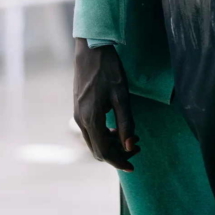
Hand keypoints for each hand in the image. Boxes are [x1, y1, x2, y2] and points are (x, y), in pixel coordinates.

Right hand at [73, 38, 138, 171]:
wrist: (91, 49)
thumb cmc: (108, 69)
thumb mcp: (121, 95)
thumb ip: (125, 122)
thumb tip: (128, 147)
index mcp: (91, 119)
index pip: (104, 151)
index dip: (119, 161)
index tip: (133, 165)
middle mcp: (81, 120)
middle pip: (98, 149)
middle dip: (117, 153)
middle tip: (136, 147)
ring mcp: (78, 114)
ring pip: (94, 140)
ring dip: (112, 143)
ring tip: (130, 136)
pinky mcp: (79, 108)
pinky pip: (91, 130)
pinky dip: (105, 134)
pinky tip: (118, 126)